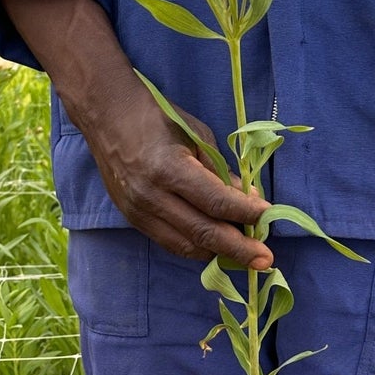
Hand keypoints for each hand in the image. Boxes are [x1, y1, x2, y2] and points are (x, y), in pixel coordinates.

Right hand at [0, 0, 271, 269]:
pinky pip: (170, 242)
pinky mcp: (132, 218)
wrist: (106, 114)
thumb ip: (221, 172)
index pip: (215, 203)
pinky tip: (216, 248)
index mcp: (169, 169)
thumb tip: (249, 200)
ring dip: (219, 253)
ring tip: (246, 257)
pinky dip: (196, 247)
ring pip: (186, 245)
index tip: (269, 217)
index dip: (246, 214)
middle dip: (238, 249)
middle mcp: (152, 196)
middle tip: (266, 260)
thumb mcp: (197, 135)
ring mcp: (139, 211)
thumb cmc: (156, 116)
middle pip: (203, 233)